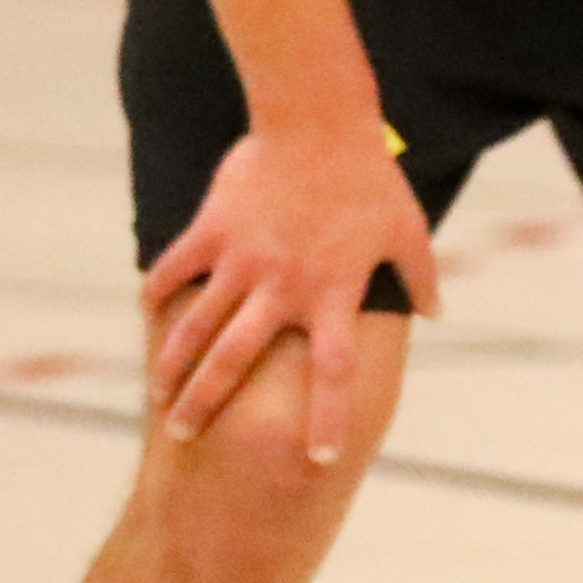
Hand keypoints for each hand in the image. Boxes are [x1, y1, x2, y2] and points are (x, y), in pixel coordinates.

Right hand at [140, 115, 434, 460]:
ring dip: (172, 363)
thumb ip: (420, 278)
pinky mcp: (212, 231)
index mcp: (333, 294)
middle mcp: (283, 286)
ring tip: (156, 395)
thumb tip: (436, 313)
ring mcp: (242, 260)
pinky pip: (176, 269)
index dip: (328, 418)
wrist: (319, 122)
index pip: (333, 372)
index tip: (319, 460)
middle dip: (205, 404)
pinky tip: (146, 311)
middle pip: (235, 360)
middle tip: (182, 438)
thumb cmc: (371, 179)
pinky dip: (158, 291)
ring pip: (196, 324)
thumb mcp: (408, 230)